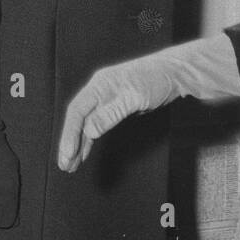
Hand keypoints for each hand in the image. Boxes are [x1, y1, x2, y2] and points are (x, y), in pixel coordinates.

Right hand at [58, 34, 239, 171]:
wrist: (174, 73)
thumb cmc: (155, 80)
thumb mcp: (133, 97)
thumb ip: (110, 114)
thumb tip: (89, 130)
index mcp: (99, 85)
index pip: (77, 112)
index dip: (69, 134)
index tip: (66, 154)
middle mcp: (99, 91)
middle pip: (78, 119)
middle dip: (70, 143)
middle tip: (65, 166)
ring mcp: (106, 99)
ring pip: (86, 124)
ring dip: (79, 144)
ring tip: (71, 165)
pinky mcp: (115, 107)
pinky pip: (97, 125)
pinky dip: (90, 139)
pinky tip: (85, 152)